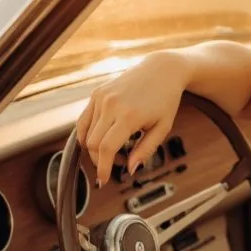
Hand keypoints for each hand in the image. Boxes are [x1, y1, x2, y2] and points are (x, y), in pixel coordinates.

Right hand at [76, 51, 188, 186]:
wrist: (162, 70)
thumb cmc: (166, 100)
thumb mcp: (163, 128)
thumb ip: (145, 150)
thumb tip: (130, 170)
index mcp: (129, 115)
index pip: (107, 148)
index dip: (103, 167)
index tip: (104, 180)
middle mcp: (111, 105)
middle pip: (93, 143)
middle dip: (100, 161)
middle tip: (115, 166)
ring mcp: (101, 97)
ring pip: (86, 133)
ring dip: (94, 149)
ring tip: (111, 153)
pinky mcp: (96, 93)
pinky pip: (83, 120)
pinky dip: (87, 134)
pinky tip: (99, 141)